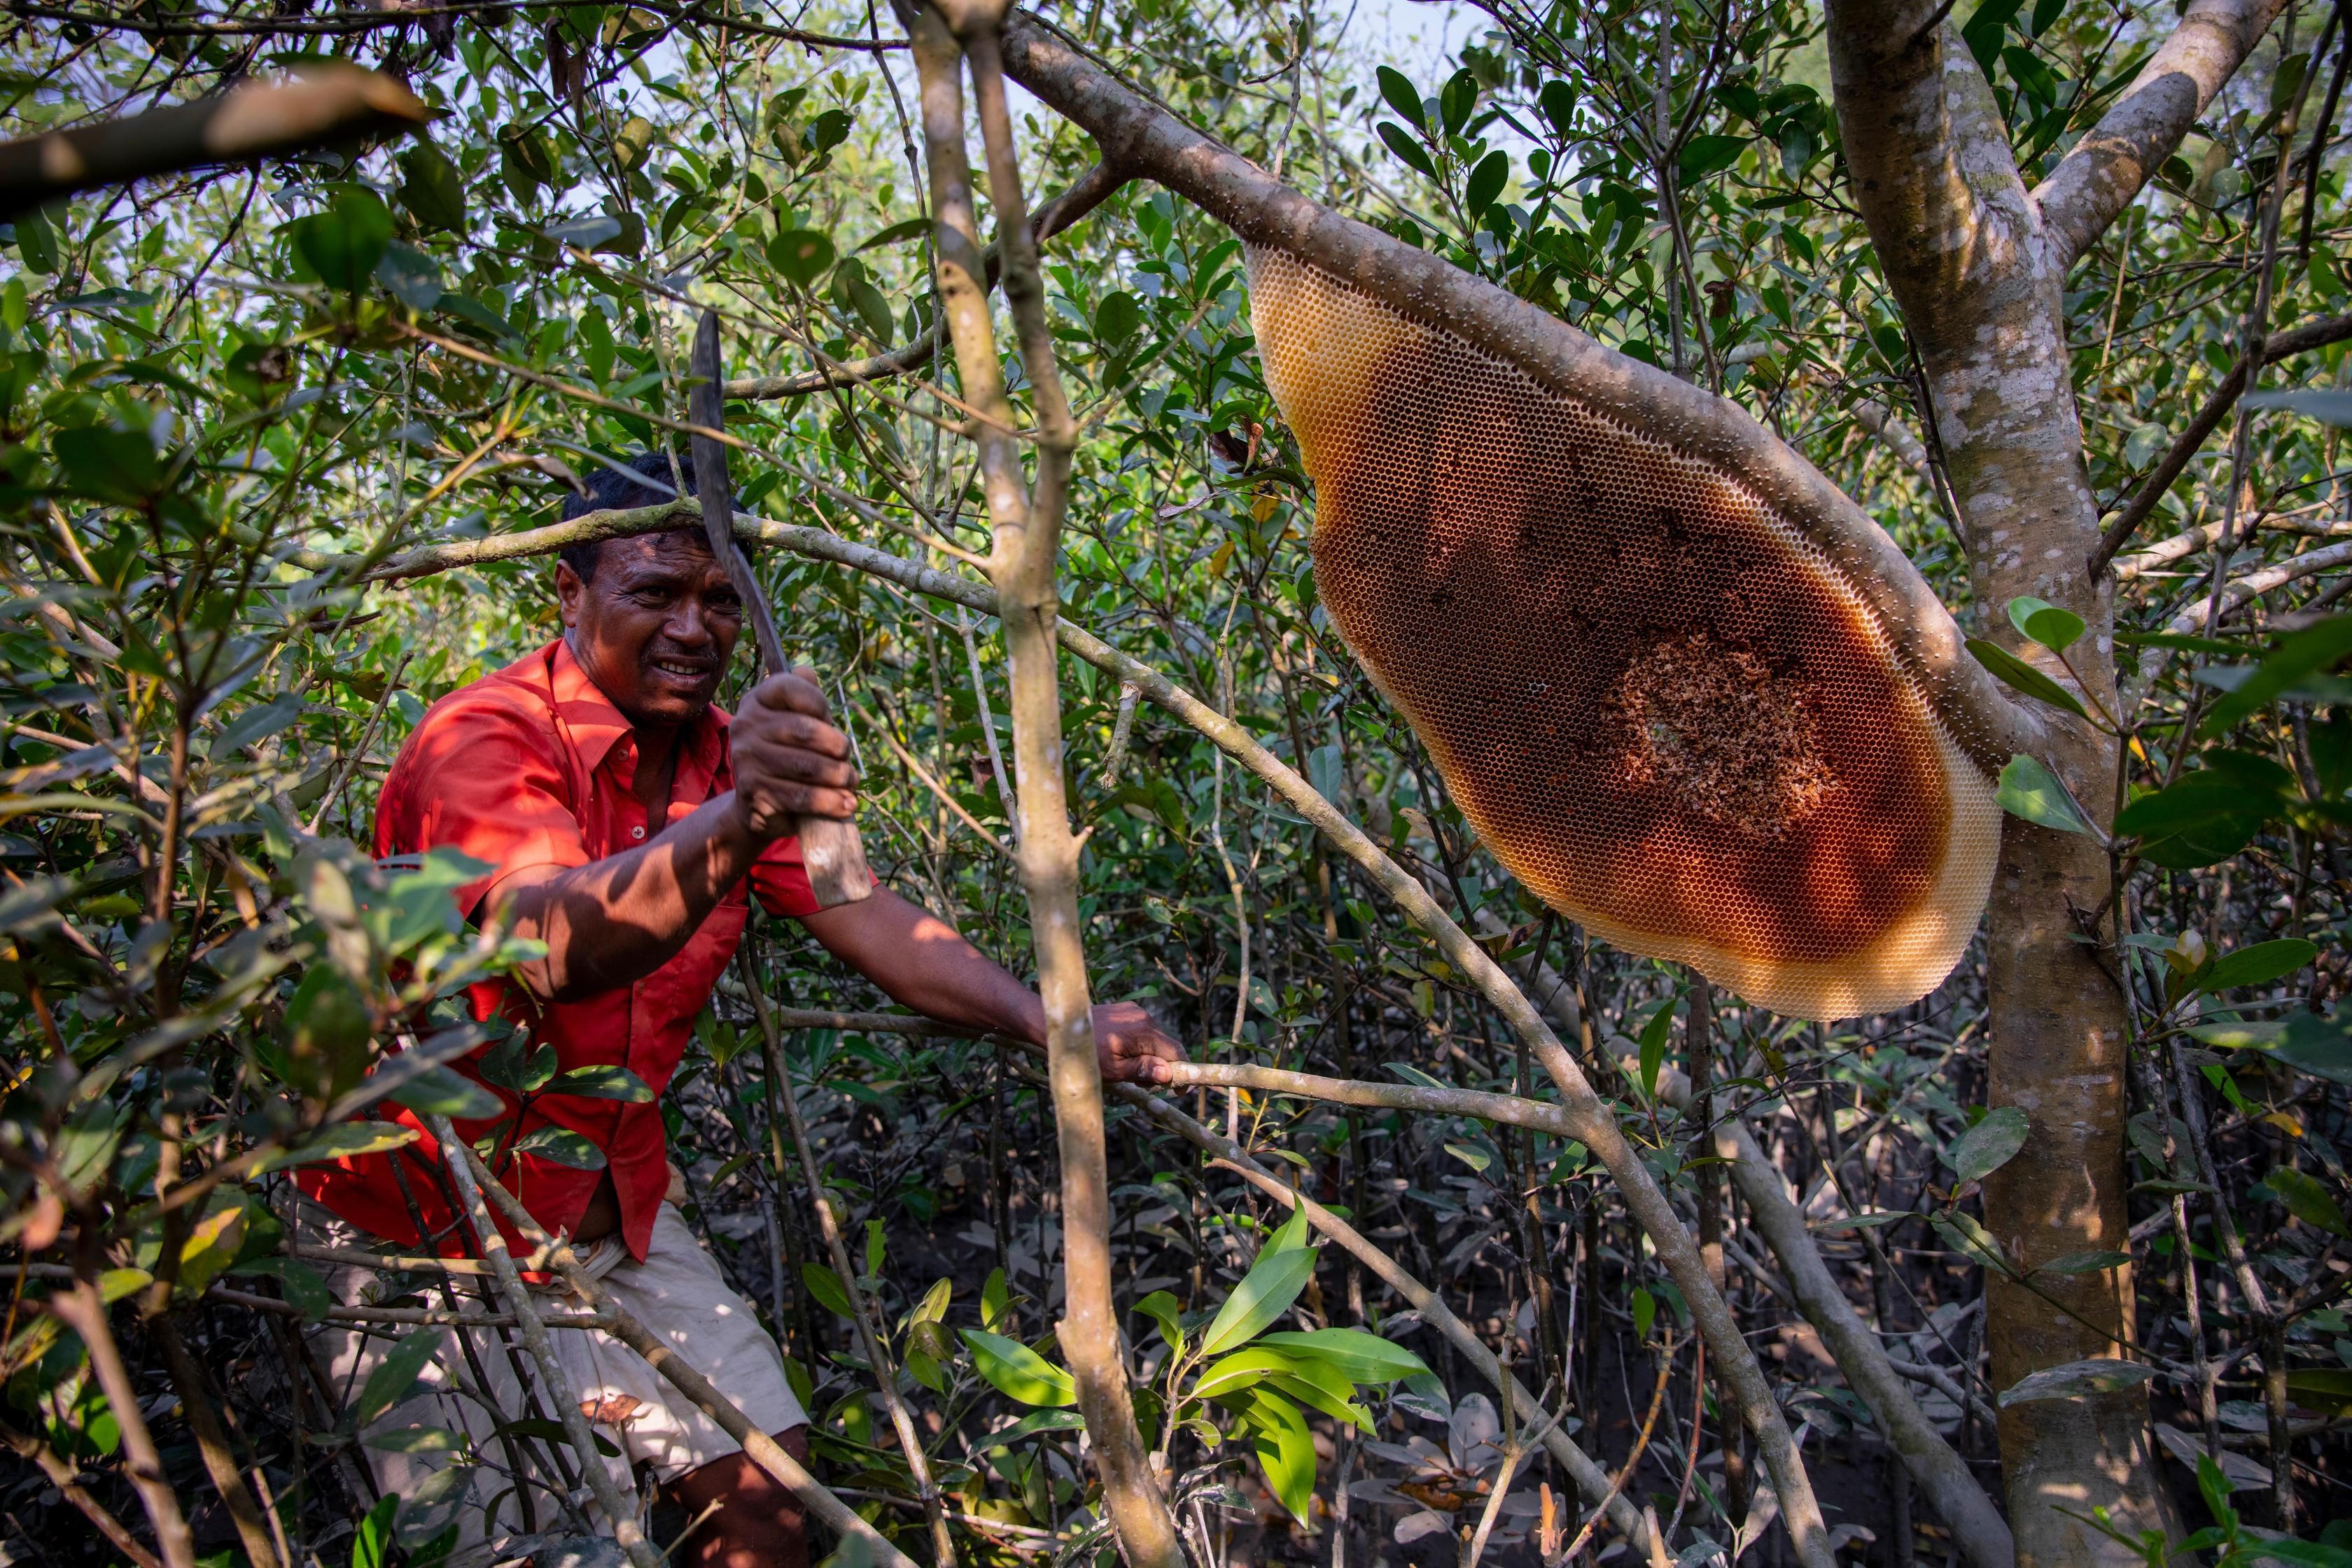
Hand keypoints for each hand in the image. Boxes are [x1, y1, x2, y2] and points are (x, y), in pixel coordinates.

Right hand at [729, 666, 858, 838]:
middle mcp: (745, 727)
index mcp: (756, 702)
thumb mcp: (794, 724)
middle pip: (804, 730)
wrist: (755, 806)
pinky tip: (846, 804)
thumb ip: (804, 697)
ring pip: (807, 766)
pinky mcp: (755, 793)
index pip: (788, 687)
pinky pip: (802, 796)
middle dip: (836, 746)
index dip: (818, 702)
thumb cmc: (785, 756)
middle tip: (847, 760)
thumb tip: (806, 670)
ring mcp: (746, 761)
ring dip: (838, 776)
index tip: (830, 719)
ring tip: (851, 782)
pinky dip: (830, 802)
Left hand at [1092, 1001, 1183, 1084]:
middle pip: (1166, 1046)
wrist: (1062, 1029)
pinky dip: (1140, 1045)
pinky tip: (1123, 1054)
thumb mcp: (1113, 1070)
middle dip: (1162, 1067)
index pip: (1176, 1051)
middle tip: (1144, 1084)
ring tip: (1128, 1070)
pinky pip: (1142, 1030)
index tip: (1181, 1091)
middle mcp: (1144, 1017)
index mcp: (1143, 1032)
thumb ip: (1142, 1069)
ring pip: (1154, 1040)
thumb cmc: (1086, 1055)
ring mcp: (1135, 1011)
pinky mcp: (1127, 1010)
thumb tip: (1167, 1073)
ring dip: (1149, 1057)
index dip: (1181, 1071)